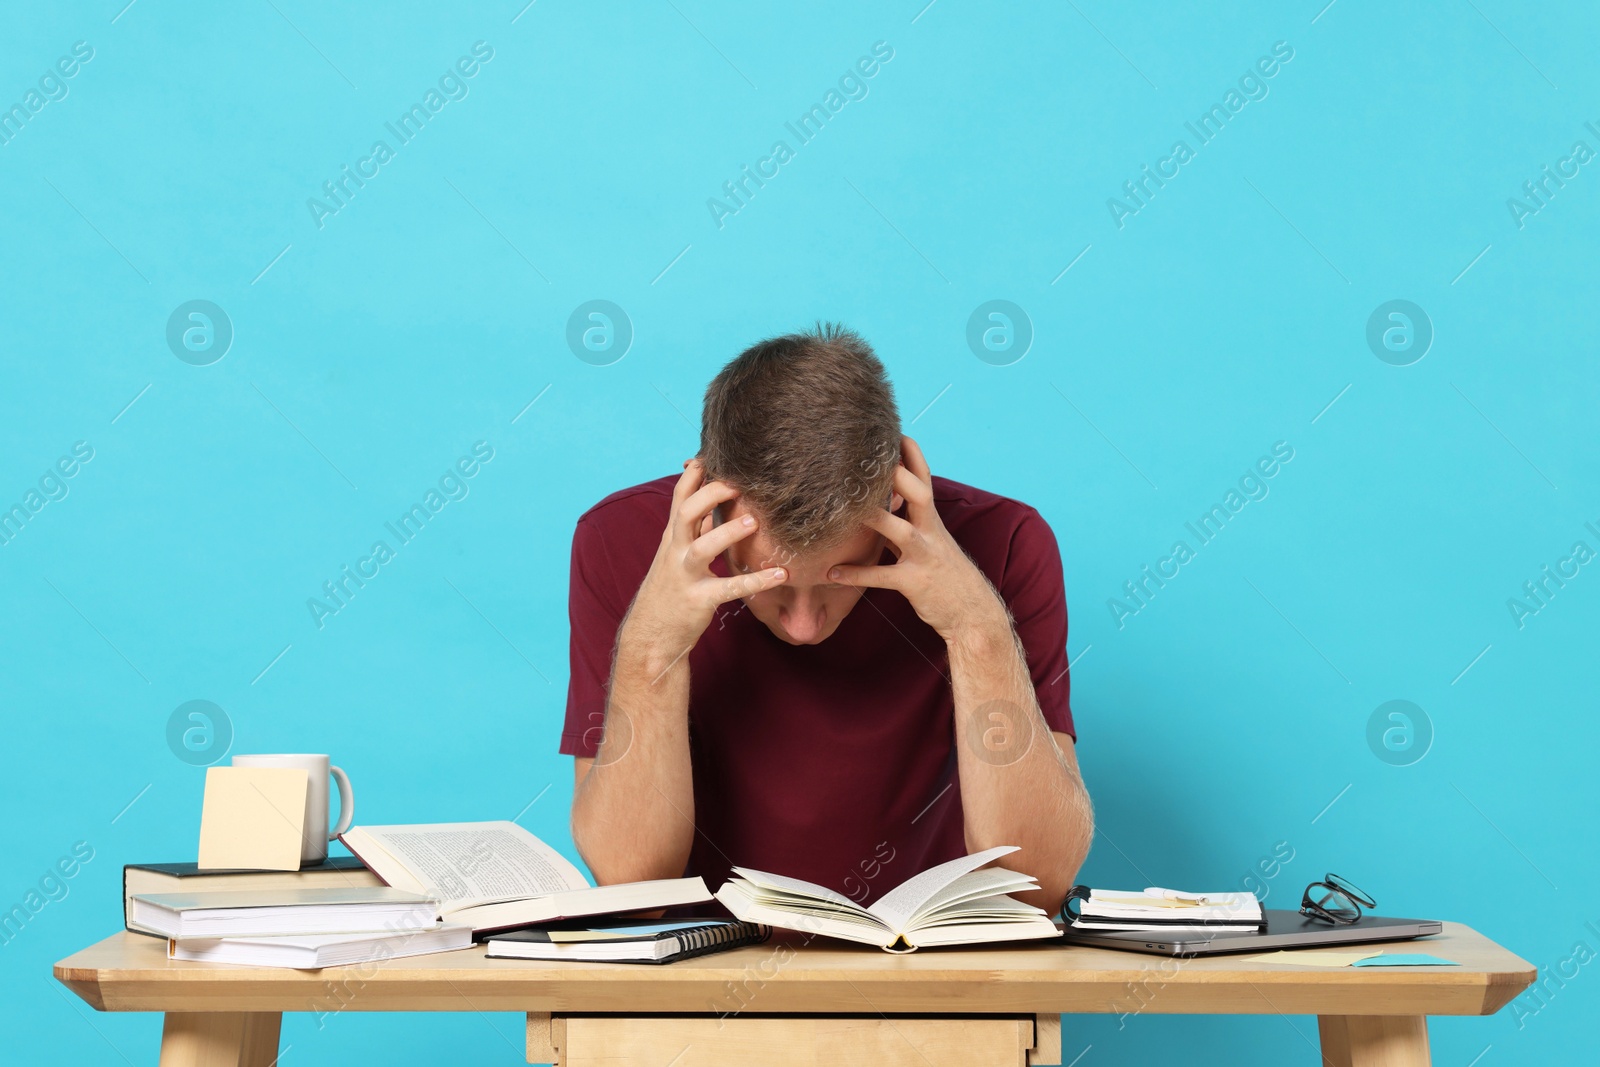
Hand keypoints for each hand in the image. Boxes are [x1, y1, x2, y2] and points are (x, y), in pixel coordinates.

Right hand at [622, 460, 787, 660]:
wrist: (652, 634)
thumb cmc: (671, 589)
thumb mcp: (678, 553)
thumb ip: (696, 528)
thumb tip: (714, 500)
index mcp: (673, 536)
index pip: (680, 495)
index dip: (696, 472)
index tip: (716, 452)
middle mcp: (675, 551)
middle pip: (686, 512)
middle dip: (710, 493)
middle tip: (739, 482)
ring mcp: (685, 575)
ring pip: (702, 547)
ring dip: (727, 533)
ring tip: (753, 523)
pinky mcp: (698, 600)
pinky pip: (728, 588)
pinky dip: (755, 581)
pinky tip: (780, 575)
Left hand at [827, 437, 1007, 643]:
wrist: (973, 613)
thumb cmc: (945, 575)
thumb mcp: (931, 541)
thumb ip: (909, 520)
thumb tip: (884, 500)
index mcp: (932, 520)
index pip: (924, 479)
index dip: (911, 454)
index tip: (892, 429)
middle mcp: (931, 532)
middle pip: (918, 493)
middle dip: (896, 474)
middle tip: (865, 456)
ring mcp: (924, 556)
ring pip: (900, 531)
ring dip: (873, 518)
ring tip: (840, 510)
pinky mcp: (915, 582)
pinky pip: (882, 577)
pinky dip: (856, 574)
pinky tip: (831, 572)